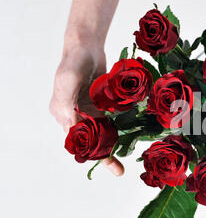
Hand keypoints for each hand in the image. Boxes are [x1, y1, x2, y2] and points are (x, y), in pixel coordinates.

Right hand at [49, 42, 123, 175]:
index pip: (76, 138)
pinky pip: (110, 122)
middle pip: (89, 141)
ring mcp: (89, 111)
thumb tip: (70, 123)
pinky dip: (119, 131)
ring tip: (121, 167)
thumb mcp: (67, 79)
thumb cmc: (74, 61)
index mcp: (63, 114)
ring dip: (112, 148)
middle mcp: (75, 116)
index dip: (90, 151)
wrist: (87, 46)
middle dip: (103, 156)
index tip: (104, 161)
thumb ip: (66, 101)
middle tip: (118, 171)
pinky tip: (131, 139)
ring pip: (101, 135)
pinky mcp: (101, 106)